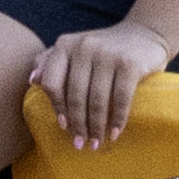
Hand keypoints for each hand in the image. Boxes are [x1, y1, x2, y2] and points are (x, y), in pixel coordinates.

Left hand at [30, 14, 176, 147]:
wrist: (145, 35)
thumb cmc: (105, 49)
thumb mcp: (75, 50)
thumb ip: (51, 61)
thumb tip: (33, 81)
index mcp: (66, 45)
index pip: (52, 83)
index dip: (57, 108)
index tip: (63, 126)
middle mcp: (84, 47)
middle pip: (75, 95)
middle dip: (77, 124)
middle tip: (80, 144)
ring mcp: (108, 54)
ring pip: (97, 100)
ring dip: (96, 127)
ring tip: (96, 143)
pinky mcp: (130, 64)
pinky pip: (121, 98)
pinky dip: (117, 120)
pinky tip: (114, 133)